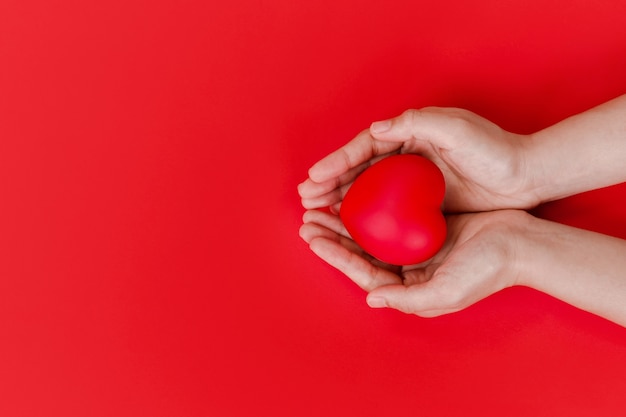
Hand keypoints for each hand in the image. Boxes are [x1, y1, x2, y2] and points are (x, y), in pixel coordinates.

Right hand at [298, 107, 537, 212]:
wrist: (524, 176)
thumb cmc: (494, 150)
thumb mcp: (457, 129)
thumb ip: (416, 123)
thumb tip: (375, 129)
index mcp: (409, 134)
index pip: (364, 147)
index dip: (336, 161)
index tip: (314, 177)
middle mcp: (406, 157)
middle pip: (359, 170)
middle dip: (329, 183)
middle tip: (305, 199)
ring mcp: (412, 181)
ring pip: (367, 191)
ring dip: (340, 201)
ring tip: (316, 214)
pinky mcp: (422, 201)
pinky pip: (385, 210)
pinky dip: (365, 217)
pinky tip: (349, 228)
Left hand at [299, 209, 526, 316]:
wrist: (523, 244)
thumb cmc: (487, 270)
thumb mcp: (447, 292)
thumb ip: (408, 298)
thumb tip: (371, 299)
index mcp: (408, 288)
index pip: (363, 271)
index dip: (335, 255)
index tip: (312, 237)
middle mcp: (408, 270)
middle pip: (361, 252)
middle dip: (333, 236)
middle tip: (308, 218)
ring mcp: (416, 248)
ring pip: (372, 233)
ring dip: (346, 221)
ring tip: (321, 207)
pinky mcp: (426, 227)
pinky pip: (391, 216)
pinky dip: (371, 207)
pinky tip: (355, 194)